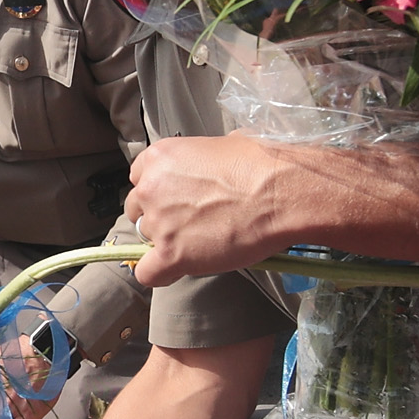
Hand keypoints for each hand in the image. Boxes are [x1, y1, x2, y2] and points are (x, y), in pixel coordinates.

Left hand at [126, 135, 301, 287]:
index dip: (157, 193)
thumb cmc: (262, 165)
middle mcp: (151, 187)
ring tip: (199, 244)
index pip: (138, 179)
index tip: (174, 201)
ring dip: (166, 243)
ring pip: (146, 241)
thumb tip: (212, 164)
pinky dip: (160, 274)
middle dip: (158, 218)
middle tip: (188, 223)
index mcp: (160, 157)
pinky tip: (178, 270)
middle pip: (138, 210)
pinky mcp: (170, 254)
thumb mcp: (224, 145)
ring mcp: (158, 222)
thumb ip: (202, 159)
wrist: (281, 193)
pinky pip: (147, 273)